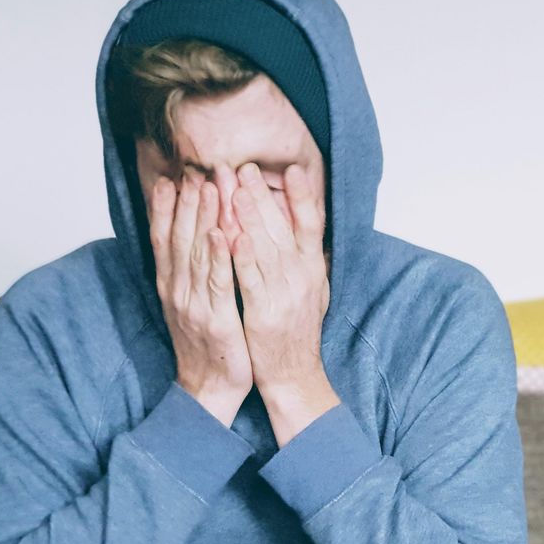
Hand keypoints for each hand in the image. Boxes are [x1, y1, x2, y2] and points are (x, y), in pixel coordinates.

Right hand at [149, 176, 252, 426]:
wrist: (209, 388)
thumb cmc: (206, 343)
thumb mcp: (190, 303)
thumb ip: (188, 271)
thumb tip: (190, 237)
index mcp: (171, 285)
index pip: (164, 238)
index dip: (166, 207)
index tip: (171, 176)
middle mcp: (177, 290)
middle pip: (179, 238)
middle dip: (187, 201)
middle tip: (194, 169)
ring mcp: (194, 304)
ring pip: (197, 253)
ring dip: (202, 217)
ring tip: (209, 186)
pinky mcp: (216, 318)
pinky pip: (217, 282)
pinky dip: (217, 256)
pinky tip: (221, 232)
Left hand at [230, 162, 337, 445]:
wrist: (294, 376)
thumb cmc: (297, 331)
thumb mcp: (313, 290)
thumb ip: (307, 259)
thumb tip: (307, 228)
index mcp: (313, 269)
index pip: (312, 224)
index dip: (303, 196)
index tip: (292, 169)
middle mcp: (303, 277)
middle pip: (283, 228)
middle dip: (262, 195)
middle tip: (244, 167)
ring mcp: (285, 294)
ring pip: (266, 247)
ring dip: (250, 216)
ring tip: (234, 187)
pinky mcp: (264, 312)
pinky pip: (251, 279)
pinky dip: (242, 256)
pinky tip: (231, 234)